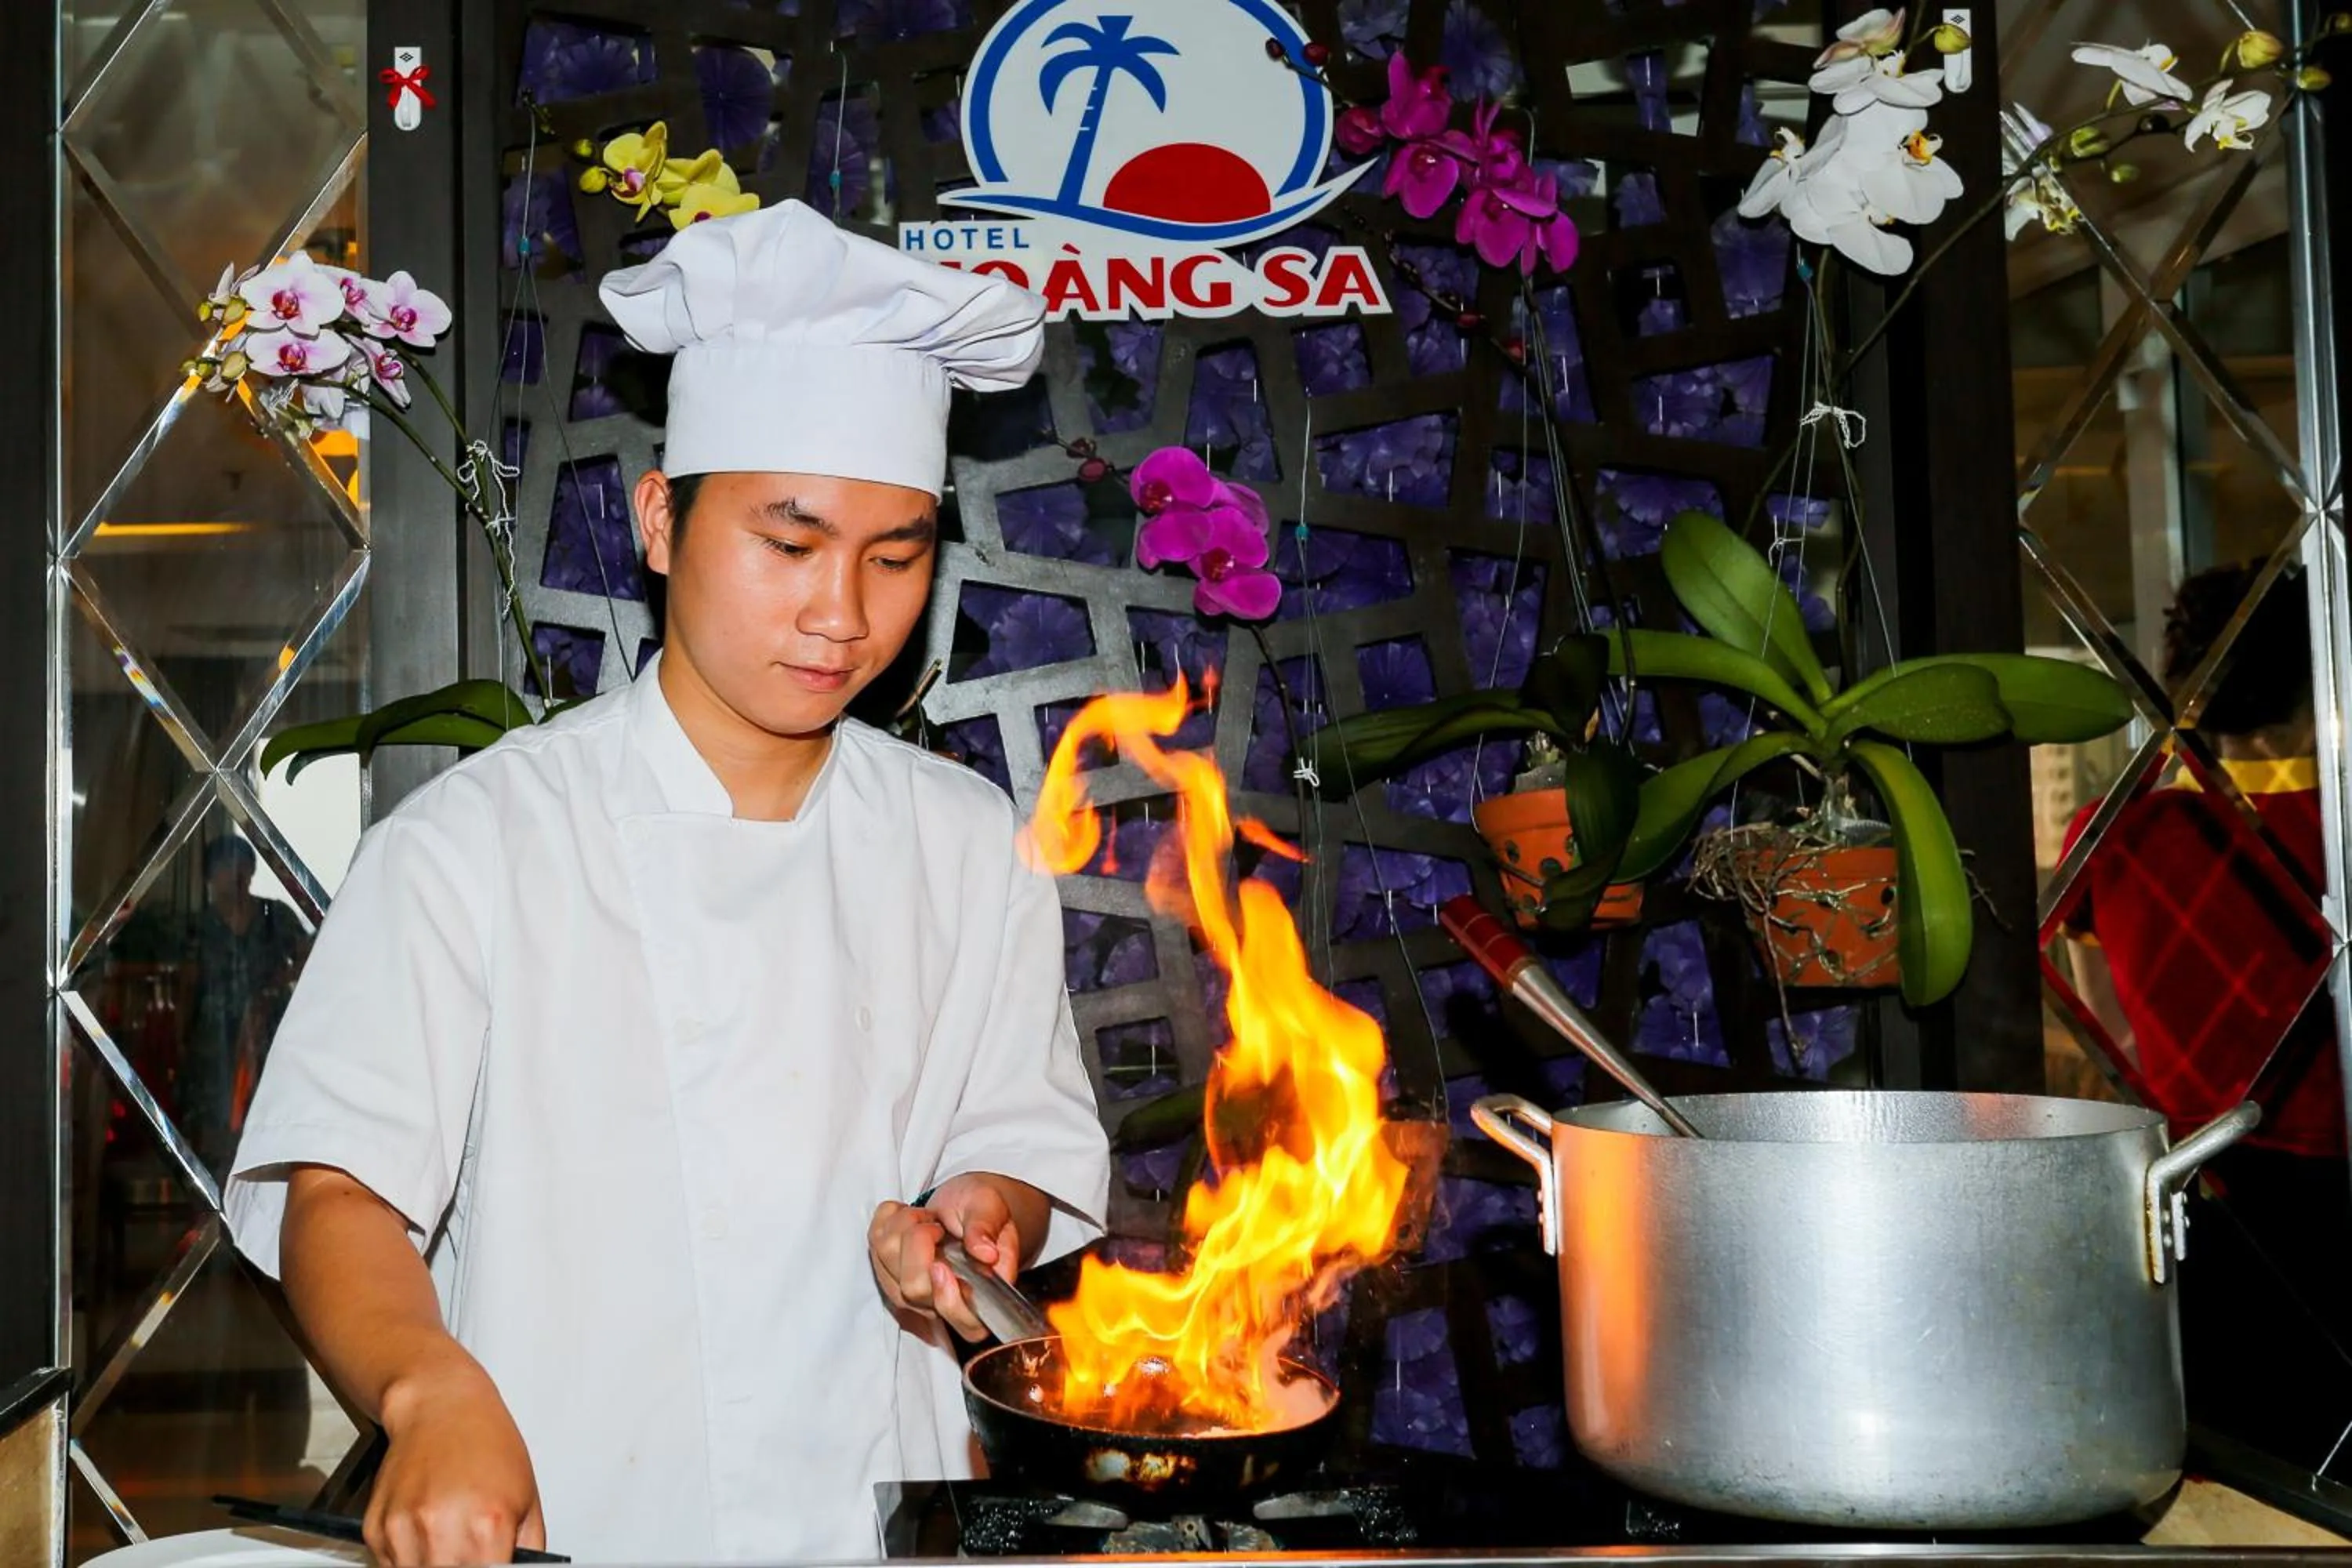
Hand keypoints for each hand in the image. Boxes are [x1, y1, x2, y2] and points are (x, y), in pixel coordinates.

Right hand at [368, 1352, 544, 1564]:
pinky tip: (426, 1530)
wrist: (440, 1406)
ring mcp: (403, 1532)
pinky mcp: (376, 1529)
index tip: (491, 1562)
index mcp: (486, 1526)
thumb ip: (525, 1552)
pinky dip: (408, 1557)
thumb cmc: (487, 1443)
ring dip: (433, 1565)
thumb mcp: (528, 1499)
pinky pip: (390, 1565)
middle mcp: (441, 1531)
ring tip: (450, 1540)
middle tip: (472, 1552)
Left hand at [868, 1173, 1024, 1342]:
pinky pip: (874, 1244)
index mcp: (981, 1294)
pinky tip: (909, 1216)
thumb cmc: (980, 1207)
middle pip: (914, 1290)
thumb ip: (986, 1228)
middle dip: (919, 1242)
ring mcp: (910, 1291)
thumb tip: (986, 1254)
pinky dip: (889, 1220)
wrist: (961, 1201)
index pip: (966, 1323)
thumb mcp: (990, 1205)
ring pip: (888, 1263)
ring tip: (927, 1216)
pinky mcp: (887, 1272)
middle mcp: (944, 1301)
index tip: (941, 1266)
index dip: (949, 1300)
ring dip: (905, 1226)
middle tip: (937, 1224)